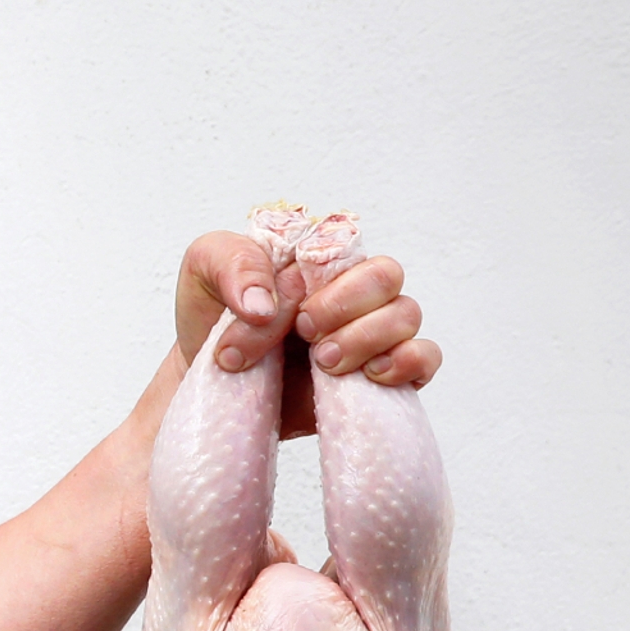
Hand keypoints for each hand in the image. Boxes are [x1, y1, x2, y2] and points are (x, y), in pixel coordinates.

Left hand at [171, 230, 441, 436]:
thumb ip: (233, 263)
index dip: (313, 282)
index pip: (344, 246)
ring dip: (366, 339)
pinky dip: (409, 363)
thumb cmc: (213, 319)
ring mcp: (372, 330)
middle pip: (386, 275)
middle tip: (304, 336)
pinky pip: (426, 357)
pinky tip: (370, 376)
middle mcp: (352, 288)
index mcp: (318, 255)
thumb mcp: (203, 270)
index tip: (270, 314)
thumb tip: (264, 306)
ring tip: (321, 363)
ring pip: (407, 314)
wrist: (211, 384)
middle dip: (345, 307)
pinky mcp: (384, 374)